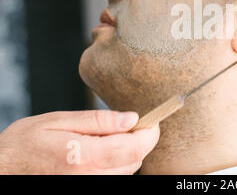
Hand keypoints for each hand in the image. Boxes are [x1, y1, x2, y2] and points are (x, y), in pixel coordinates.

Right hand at [0, 110, 158, 173]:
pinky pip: (113, 180)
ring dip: (127, 155)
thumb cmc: (25, 143)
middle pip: (134, 162)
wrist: (1, 170)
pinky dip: (115, 166)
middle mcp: (88, 179)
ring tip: (107, 140)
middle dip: (138, 142)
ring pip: (126, 173)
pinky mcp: (85, 191)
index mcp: (83, 157)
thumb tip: (132, 118)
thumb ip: (99, 121)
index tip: (152, 123)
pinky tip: (100, 155)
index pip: (133, 148)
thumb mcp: (59, 121)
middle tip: (127, 127)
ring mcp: (87, 188)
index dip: (149, 134)